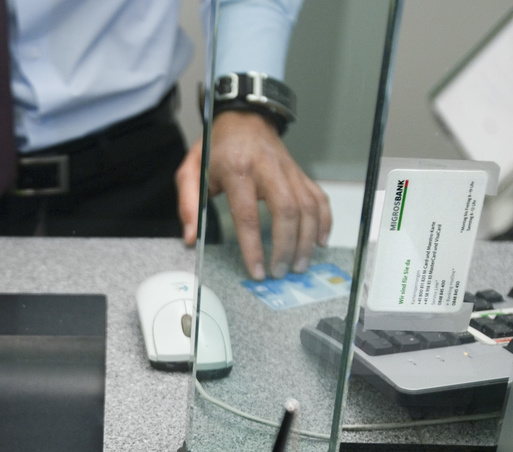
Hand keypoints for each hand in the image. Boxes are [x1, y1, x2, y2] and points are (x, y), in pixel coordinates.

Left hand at [176, 111, 331, 279]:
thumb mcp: (191, 170)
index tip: (257, 270)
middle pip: (287, 210)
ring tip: (299, 265)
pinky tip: (319, 242)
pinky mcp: (301, 173)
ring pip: (307, 206)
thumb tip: (191, 238)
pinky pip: (319, 198)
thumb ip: (188, 204)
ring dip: (307, 239)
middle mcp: (267, 168)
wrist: (243, 118)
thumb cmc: (216, 148)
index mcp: (237, 169)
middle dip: (287, 246)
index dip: (253, 247)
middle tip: (280, 272)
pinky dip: (324, 221)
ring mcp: (288, 170)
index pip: (248, 215)